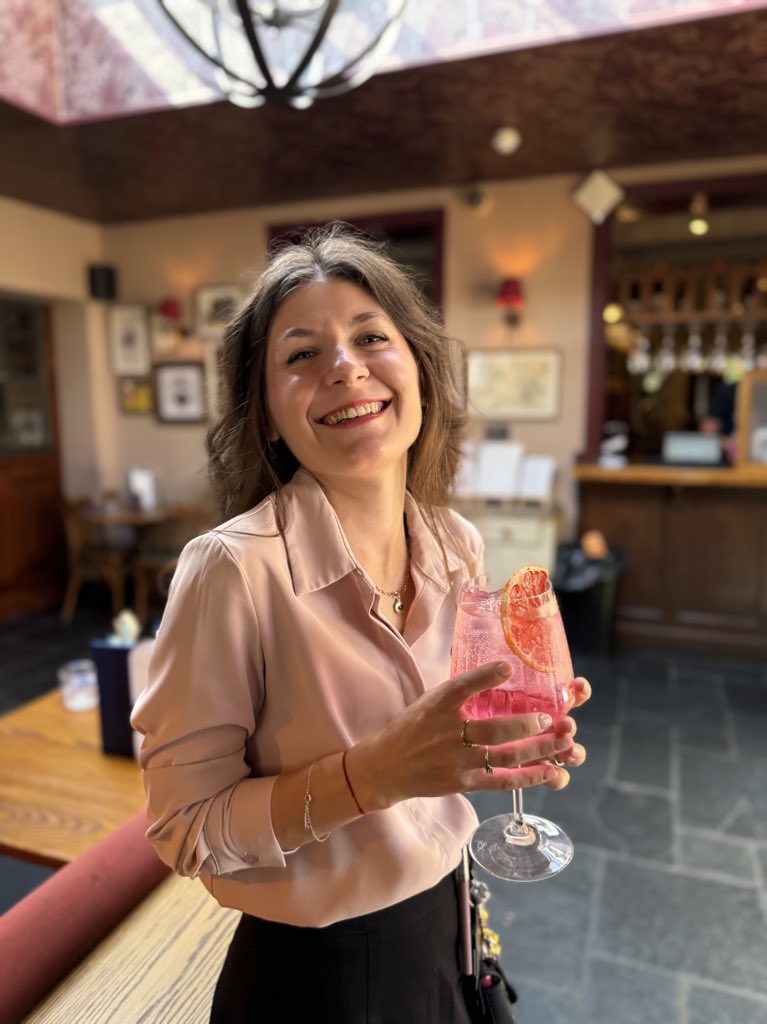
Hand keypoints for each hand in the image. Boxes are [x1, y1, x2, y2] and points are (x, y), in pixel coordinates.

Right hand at [349, 661, 585, 810]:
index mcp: (438, 705)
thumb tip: (496, 669)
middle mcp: (448, 732)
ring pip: (503, 756)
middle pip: (493, 729)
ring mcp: (456, 760)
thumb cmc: (411, 728)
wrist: (386, 767)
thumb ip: (458, 691)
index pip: (463, 686)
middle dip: (526, 724)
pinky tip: (548, 771)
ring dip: (536, 750)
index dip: (487, 676)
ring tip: (561, 742)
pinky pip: (500, 780)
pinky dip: (527, 777)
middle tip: (550, 718)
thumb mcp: (429, 701)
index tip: (509, 667)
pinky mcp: (462, 782)